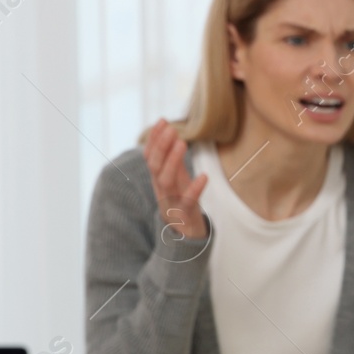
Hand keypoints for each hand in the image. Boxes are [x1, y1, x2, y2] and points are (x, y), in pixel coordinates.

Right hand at [145, 118, 208, 240]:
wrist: (184, 232)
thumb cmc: (180, 199)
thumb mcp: (175, 177)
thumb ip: (172, 158)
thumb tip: (170, 132)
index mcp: (157, 177)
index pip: (150, 156)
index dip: (154, 139)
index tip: (163, 120)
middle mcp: (160, 187)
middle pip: (154, 165)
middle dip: (161, 145)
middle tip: (172, 128)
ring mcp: (170, 199)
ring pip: (165, 180)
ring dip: (172, 160)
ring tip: (183, 143)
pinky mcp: (185, 212)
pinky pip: (188, 200)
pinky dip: (195, 188)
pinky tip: (204, 177)